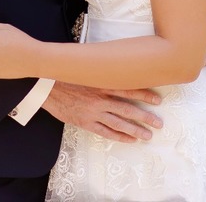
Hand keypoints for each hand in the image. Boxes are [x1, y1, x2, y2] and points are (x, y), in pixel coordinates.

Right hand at [42, 81, 162, 142]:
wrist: (47, 86)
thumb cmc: (67, 75)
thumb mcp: (86, 69)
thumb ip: (101, 70)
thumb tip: (117, 63)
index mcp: (102, 83)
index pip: (129, 89)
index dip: (145, 94)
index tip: (158, 100)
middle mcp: (101, 99)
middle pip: (128, 109)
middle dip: (145, 117)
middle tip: (159, 123)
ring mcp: (94, 112)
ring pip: (119, 123)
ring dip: (135, 130)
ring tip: (148, 136)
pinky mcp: (86, 122)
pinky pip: (105, 132)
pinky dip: (119, 136)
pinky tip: (130, 140)